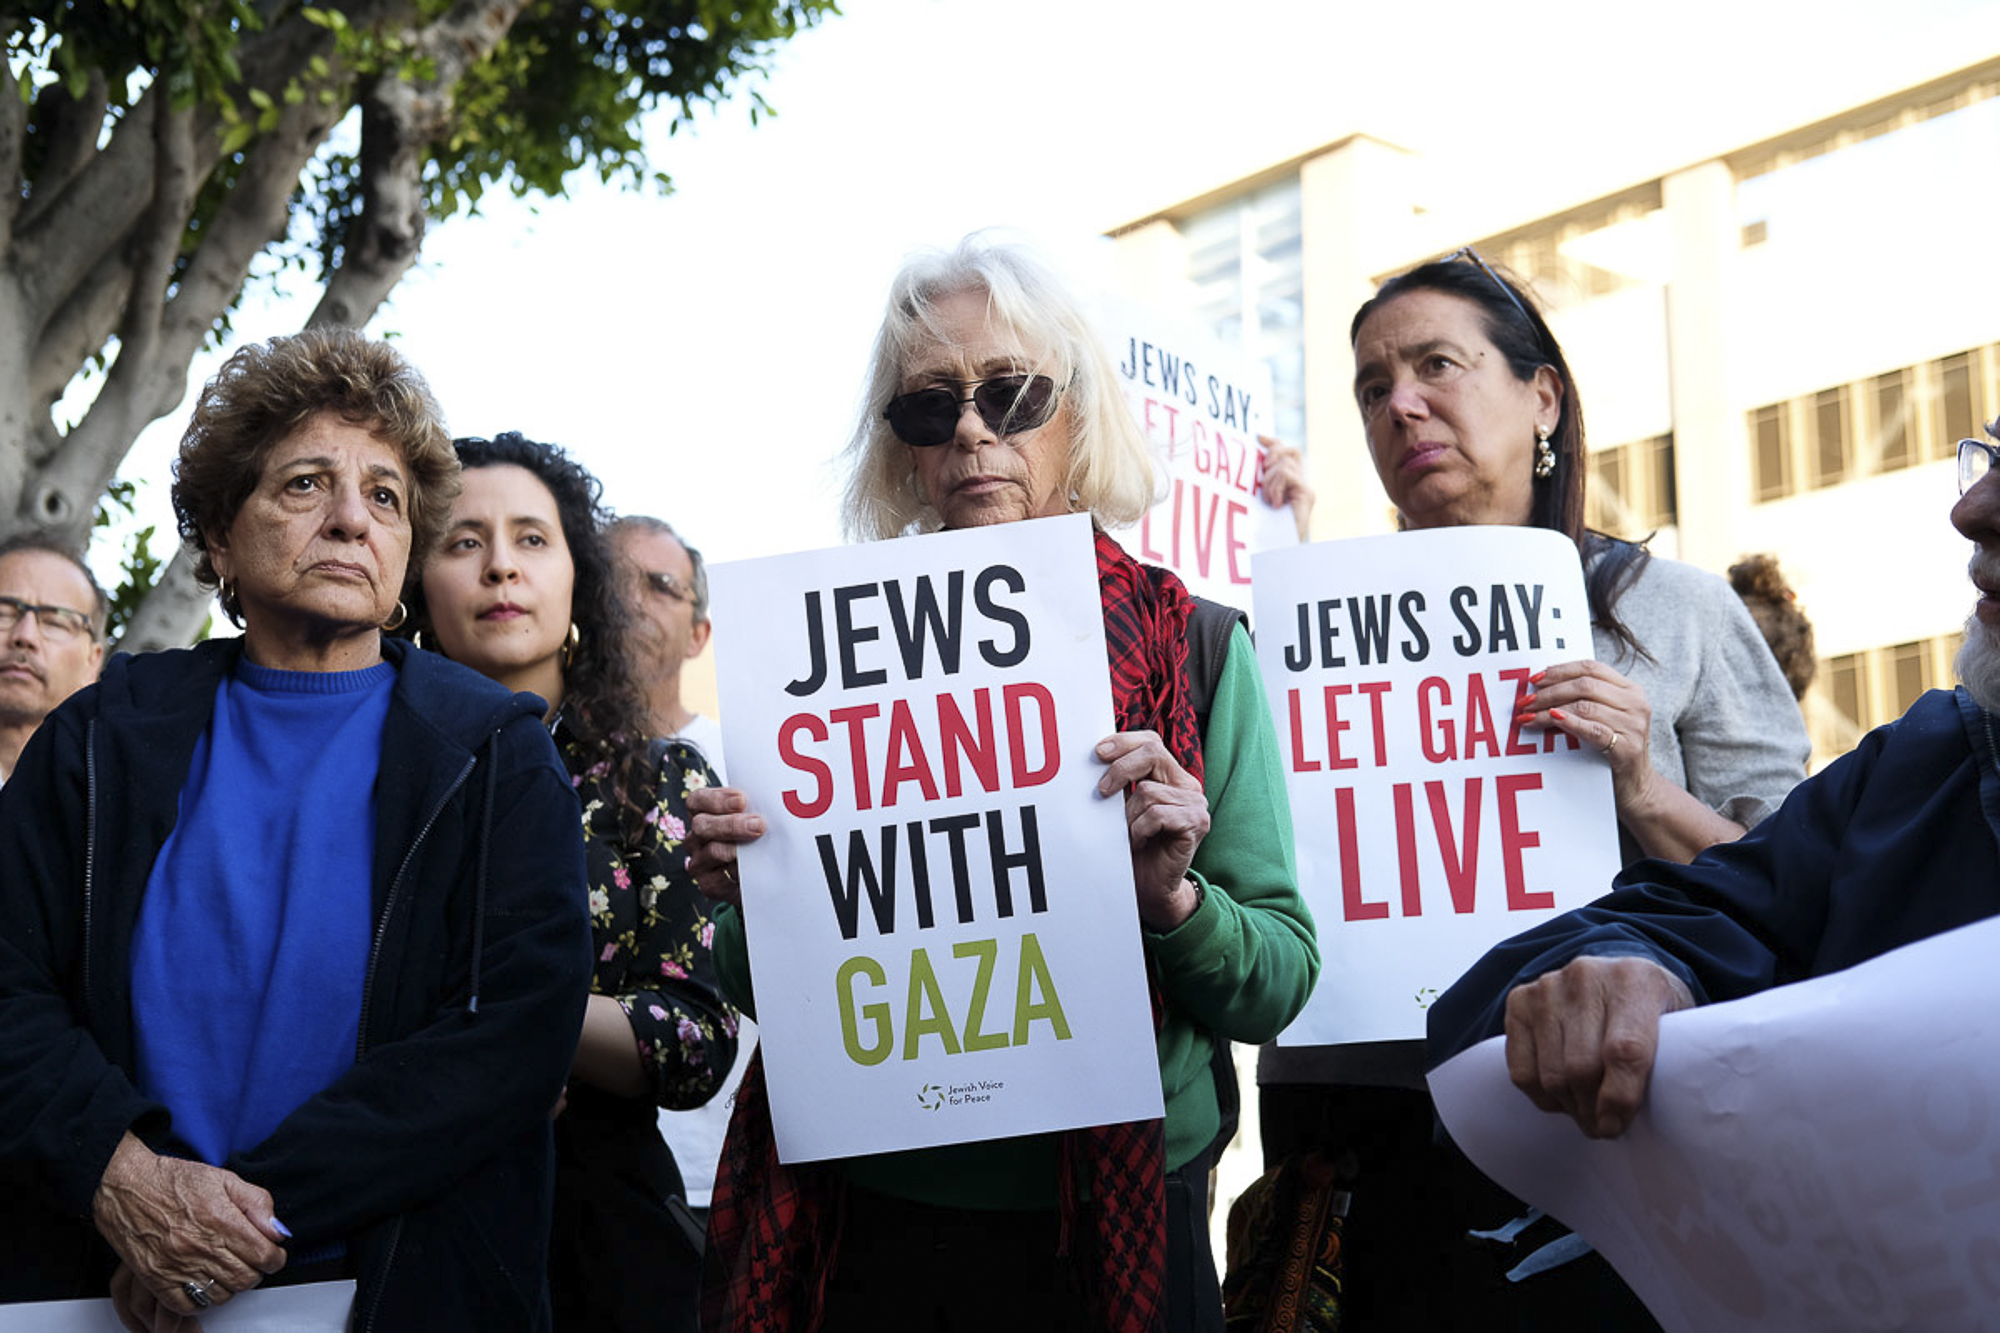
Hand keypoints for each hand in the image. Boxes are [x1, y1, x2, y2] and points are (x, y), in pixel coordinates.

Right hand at [93, 1134, 286, 1321]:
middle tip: (250, 1262)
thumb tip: (277, 1231)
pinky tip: (203, 1284)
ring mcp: (177, 1266)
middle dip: (255, 1272)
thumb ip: (257, 1203)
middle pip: (245, 1279)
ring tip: (227, 1270)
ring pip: (220, 1296)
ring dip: (230, 1287)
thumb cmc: (174, 1181)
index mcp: (221, 1220)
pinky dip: (200, 1301)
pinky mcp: (156, 1279)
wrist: (126, 1188)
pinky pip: (186, 1306)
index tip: (272, 1254)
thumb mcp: (225, 1179)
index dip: (275, 1257)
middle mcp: (200, 1247)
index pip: (264, 1255)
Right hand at [687, 785, 765, 907]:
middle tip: (759, 825)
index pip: (697, 801)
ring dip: (738, 849)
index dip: (716, 799)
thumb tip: (776, 801)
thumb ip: (755, 808)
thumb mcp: (754, 816)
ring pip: (712, 852)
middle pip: (702, 825)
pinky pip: (719, 881)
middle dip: (731, 824)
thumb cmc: (757, 837)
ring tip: (759, 849)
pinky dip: (737, 875)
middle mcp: (696, 838)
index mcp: (703, 814)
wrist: (764, 873)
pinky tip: (752, 871)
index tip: (742, 800)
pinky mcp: (709, 885)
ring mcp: (700, 862)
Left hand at [1096, 731, 1209, 930]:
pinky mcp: (1197, 823)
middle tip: (1101, 791)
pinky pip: (1157, 814)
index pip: (1151, 742)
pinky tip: (1140, 842)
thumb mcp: (1123, 808)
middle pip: (1153, 754)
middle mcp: (1187, 785)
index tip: (1098, 752)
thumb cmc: (1135, 847)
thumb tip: (1096, 756)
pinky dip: (1140, 829)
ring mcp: (1196, 804)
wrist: (1150, 887)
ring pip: (1149, 791)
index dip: (1124, 742)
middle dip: (1121, 770)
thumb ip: (1120, 783)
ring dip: (1129, 816)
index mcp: (1171, 776)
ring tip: (1129, 834)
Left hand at [1259, 437, 1314, 541]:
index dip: (1273, 442)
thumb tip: (1255, 450)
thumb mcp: (1259, 497)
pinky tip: (1274, 503)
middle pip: (1289, 451)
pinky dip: (1276, 487)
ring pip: (1284, 465)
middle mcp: (1301, 483)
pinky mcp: (1308, 496)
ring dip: (1270, 481)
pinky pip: (1287, 475)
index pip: (1285, 452)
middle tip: (1263, 478)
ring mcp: (1306, 489)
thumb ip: (1262, 478)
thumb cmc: (1265, 530)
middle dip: (1273, 458)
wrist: (1277, 551)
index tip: (1258, 438)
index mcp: (1290, 482)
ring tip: (1269, 501)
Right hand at [1502, 955, 1694, 1138]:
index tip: (1616, 1126)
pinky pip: (1522, 1072)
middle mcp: (1586, 976)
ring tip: (1586, 1111)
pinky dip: (1542, 1096)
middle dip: (1592, 1110)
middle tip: (1604, 1126)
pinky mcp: (1520, 1001)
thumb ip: (1671, 1062)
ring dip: (1569, 1106)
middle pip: (1582, 1067)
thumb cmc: (1650, 1011)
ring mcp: (1548, 987)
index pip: (1624, 1050)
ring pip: (1551, 1075)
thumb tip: (1661, 1117)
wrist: (1612, 977)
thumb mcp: (1676, 1026)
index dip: (1620, 1098)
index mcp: (1636, 980)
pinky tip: (1562, 1095)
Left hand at [1515, 660, 1654, 814]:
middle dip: (1550, 692)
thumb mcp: (1605, 716)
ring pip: (1584, 707)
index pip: (1591, 668)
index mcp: (1630, 690)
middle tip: (1525, 701)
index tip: (1534, 679)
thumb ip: (1585, 698)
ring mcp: (1633, 725)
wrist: (1636, 785)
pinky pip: (1593, 730)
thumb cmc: (1613, 747)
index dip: (1560, 670)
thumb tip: (1541, 686)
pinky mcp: (1627, 748)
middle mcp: (1635, 703)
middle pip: (1585, 685)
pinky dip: (1570, 723)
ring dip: (1549, 710)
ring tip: (1528, 717)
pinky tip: (1552, 719)